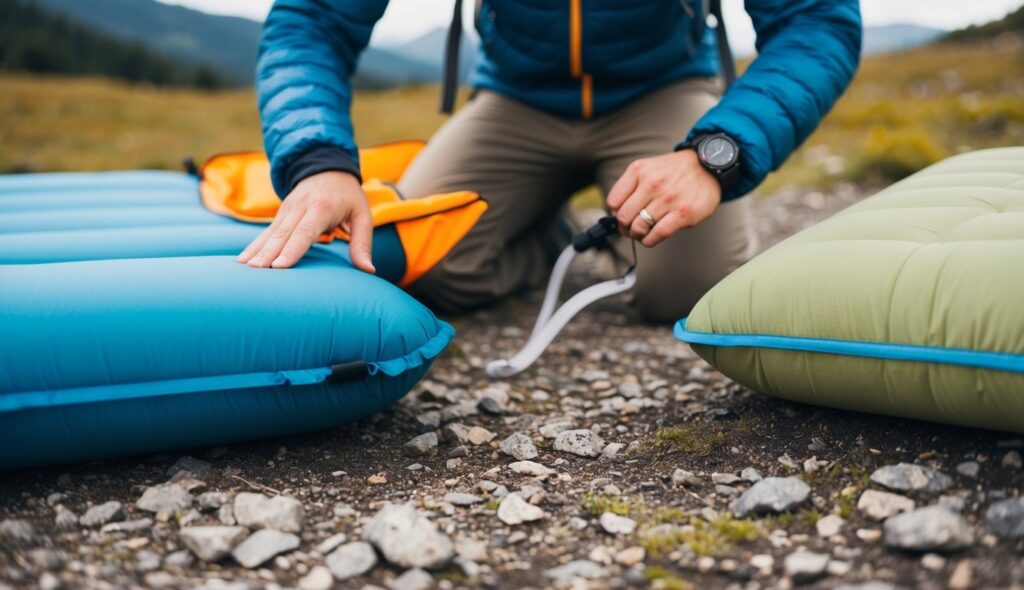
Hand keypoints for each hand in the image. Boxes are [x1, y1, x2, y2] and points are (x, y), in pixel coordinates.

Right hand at [238, 171, 374, 271]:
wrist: (328, 168)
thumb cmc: (348, 197)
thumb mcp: (363, 215)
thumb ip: (363, 243)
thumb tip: (368, 270)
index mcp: (322, 207)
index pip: (305, 231)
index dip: (292, 249)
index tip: (280, 266)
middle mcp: (301, 207)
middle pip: (283, 233)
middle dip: (268, 252)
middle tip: (257, 270)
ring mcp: (288, 209)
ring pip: (270, 232)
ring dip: (257, 249)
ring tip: (245, 267)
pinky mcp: (281, 213)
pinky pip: (266, 232)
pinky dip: (254, 245)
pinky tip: (242, 260)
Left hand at [606, 150, 721, 246]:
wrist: (708, 166)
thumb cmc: (676, 171)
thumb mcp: (648, 167)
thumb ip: (631, 185)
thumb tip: (616, 212)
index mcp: (639, 171)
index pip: (613, 202)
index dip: (615, 214)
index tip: (622, 216)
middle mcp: (652, 183)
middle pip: (623, 217)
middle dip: (624, 228)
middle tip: (631, 229)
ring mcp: (668, 199)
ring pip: (638, 227)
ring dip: (638, 235)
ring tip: (643, 232)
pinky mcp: (683, 213)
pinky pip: (657, 234)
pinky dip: (650, 241)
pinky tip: (651, 237)